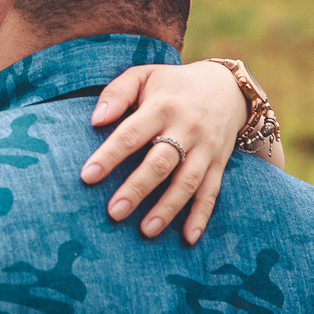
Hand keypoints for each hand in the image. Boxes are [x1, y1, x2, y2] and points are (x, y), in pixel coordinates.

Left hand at [80, 61, 247, 244]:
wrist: (227, 87)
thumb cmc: (171, 85)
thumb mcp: (144, 76)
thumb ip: (117, 93)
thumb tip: (95, 119)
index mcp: (162, 107)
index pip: (131, 134)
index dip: (109, 156)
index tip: (86, 176)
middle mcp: (186, 128)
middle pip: (160, 163)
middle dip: (137, 189)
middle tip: (114, 212)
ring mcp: (205, 148)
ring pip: (187, 182)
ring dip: (167, 208)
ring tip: (146, 230)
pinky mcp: (219, 163)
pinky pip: (212, 192)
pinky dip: (202, 215)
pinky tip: (188, 237)